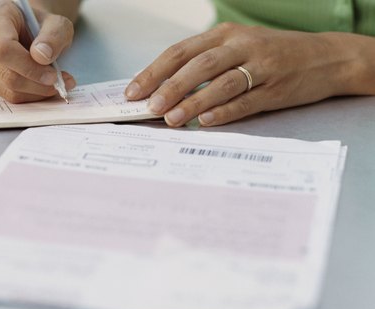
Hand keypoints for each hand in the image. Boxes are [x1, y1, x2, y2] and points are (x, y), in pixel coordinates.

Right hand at [0, 0, 75, 102]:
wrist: (22, 29)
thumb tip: (42, 57)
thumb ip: (54, 36)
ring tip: (53, 84)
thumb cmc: (37, 24)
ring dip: (34, 93)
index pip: (3, 49)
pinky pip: (2, 96)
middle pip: (5, 74)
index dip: (28, 67)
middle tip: (59, 83)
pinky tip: (36, 85)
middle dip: (36, 84)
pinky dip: (25, 96)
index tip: (52, 76)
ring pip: (5, 90)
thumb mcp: (56, 23)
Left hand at [124, 23, 361, 126]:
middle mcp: (241, 45)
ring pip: (221, 82)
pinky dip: (225, 111)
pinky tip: (206, 122)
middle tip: (148, 106)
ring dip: (193, 101)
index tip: (133, 92)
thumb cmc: (272, 55)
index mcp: (224, 34)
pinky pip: (247, 100)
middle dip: (169, 86)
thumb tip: (160, 89)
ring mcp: (261, 66)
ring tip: (171, 118)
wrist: (328, 57)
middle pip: (198, 64)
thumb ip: (203, 64)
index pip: (180, 51)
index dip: (154, 72)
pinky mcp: (277, 88)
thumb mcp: (237, 47)